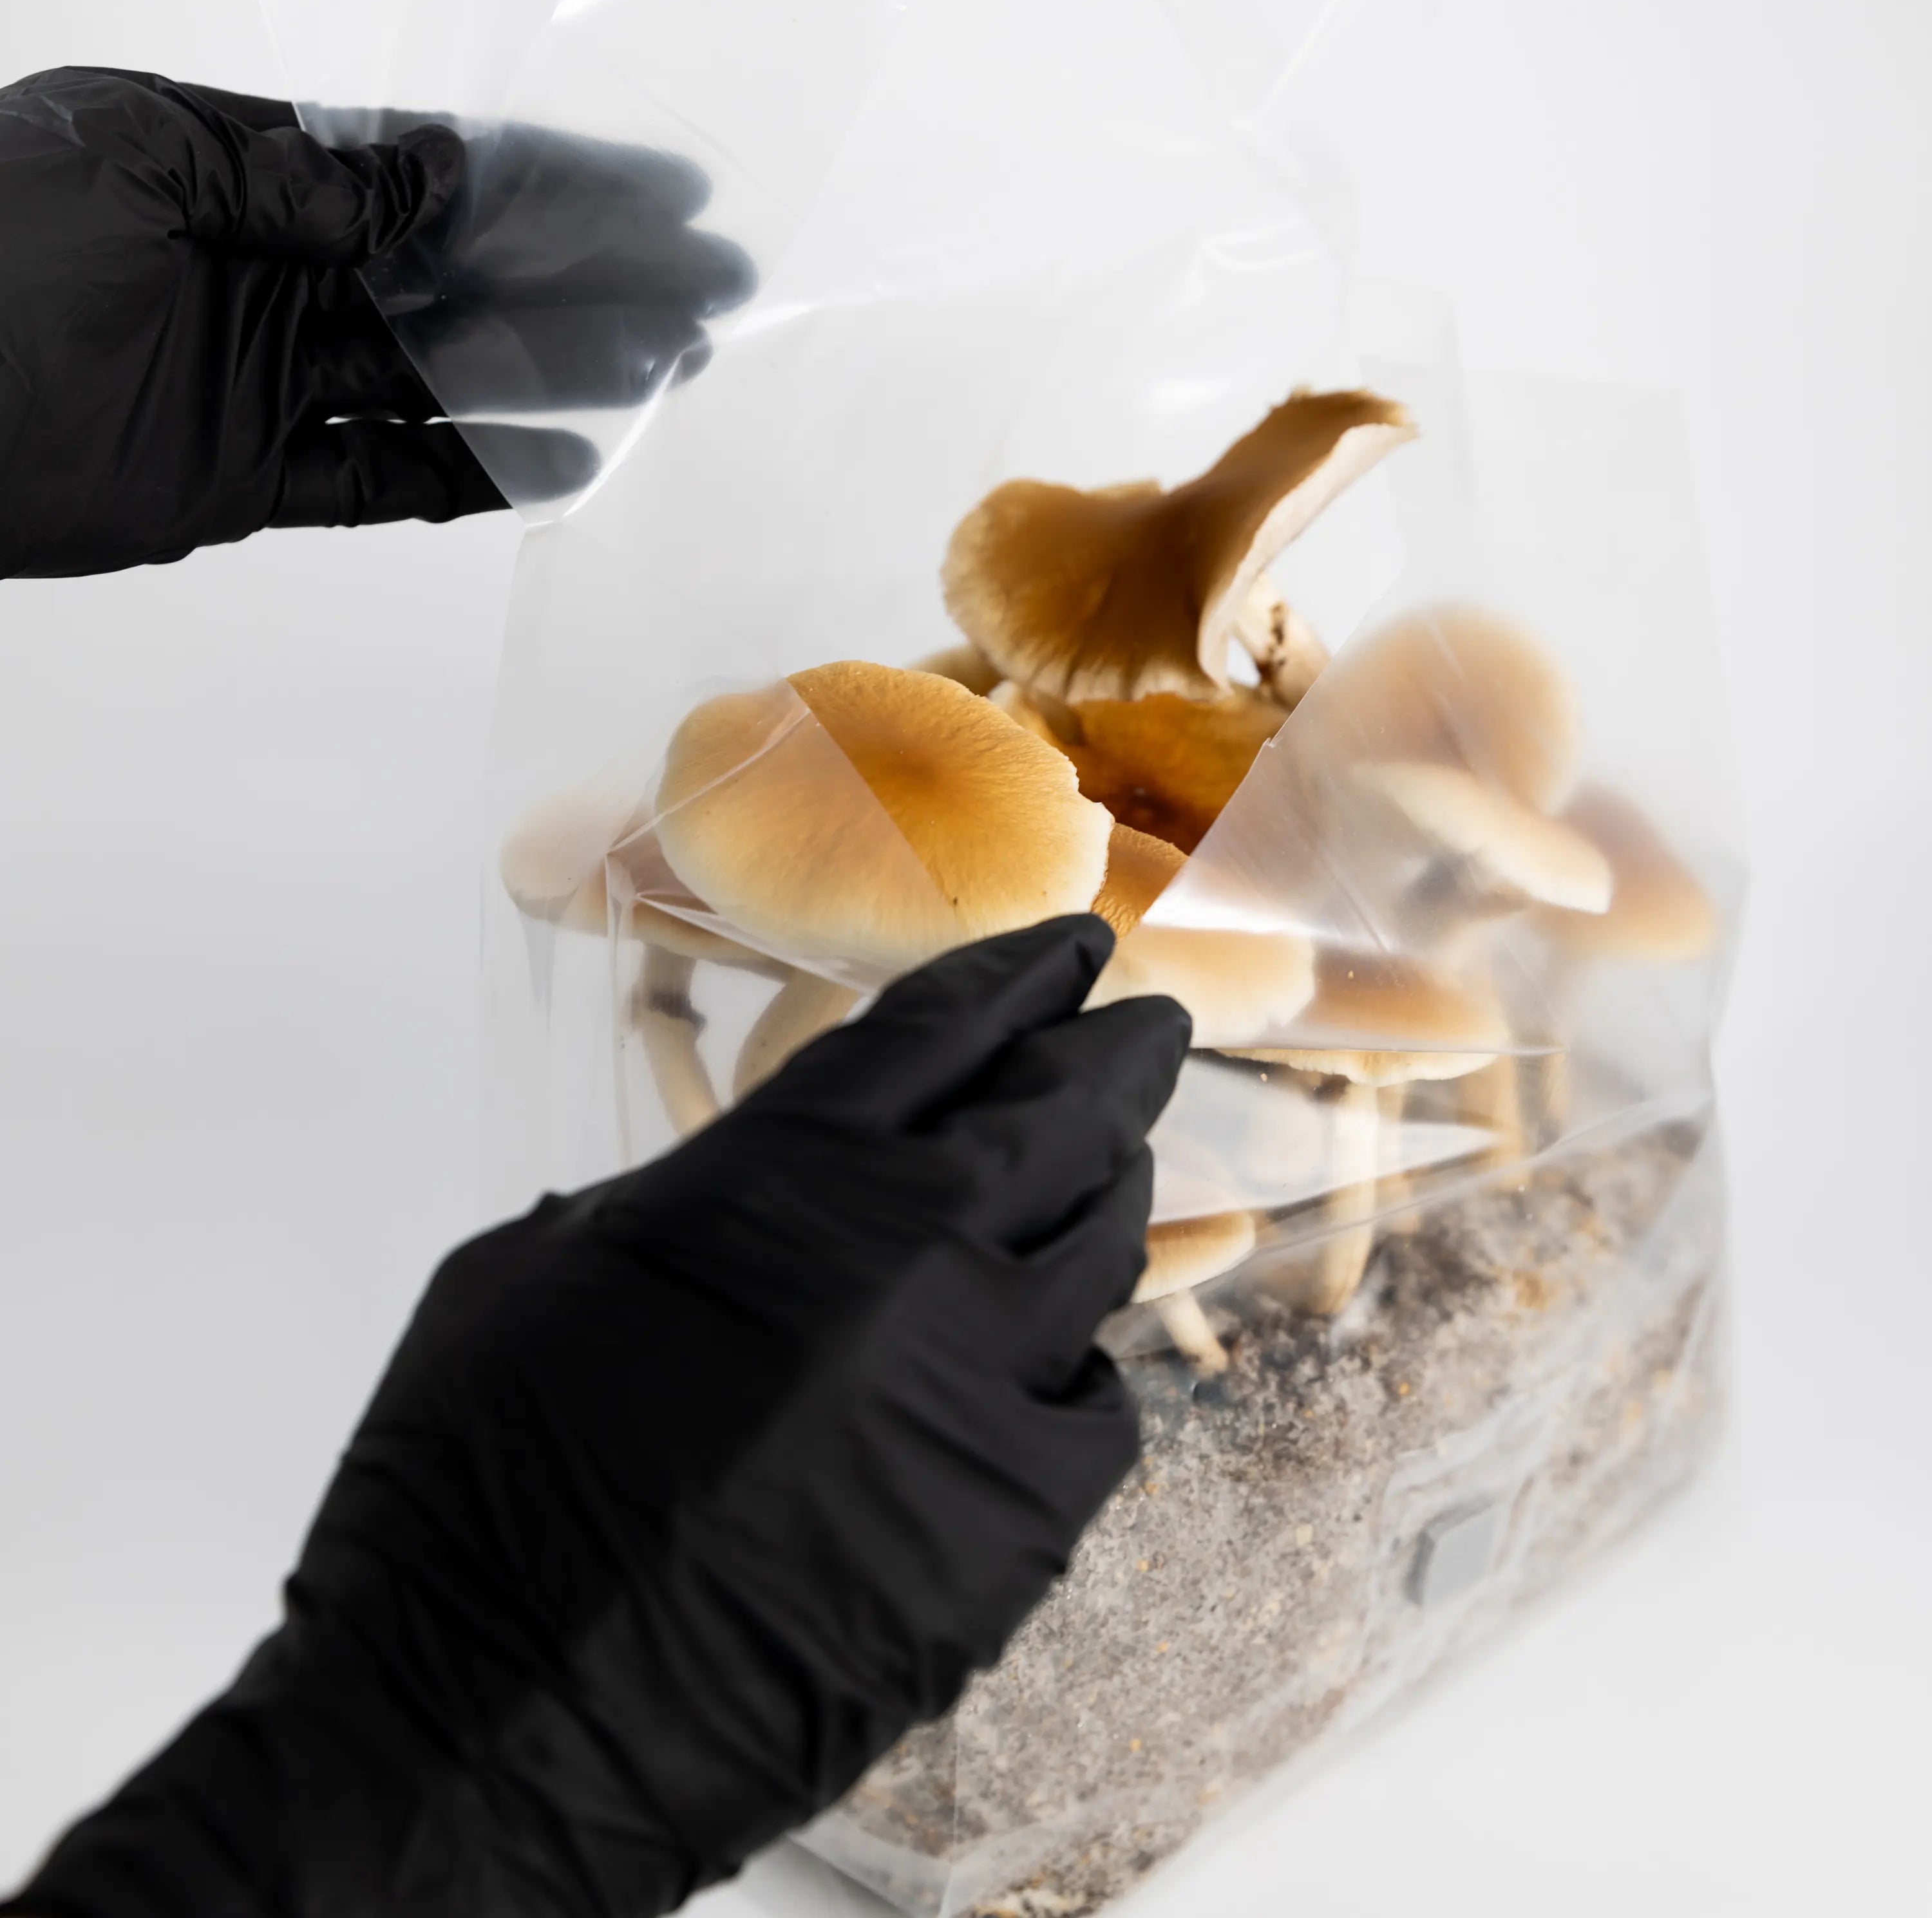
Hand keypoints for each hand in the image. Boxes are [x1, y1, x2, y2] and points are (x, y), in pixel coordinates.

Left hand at [0, 70, 753, 577]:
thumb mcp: (139, 168)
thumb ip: (297, 184)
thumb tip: (435, 179)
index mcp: (238, 174)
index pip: (422, 175)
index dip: (542, 186)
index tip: (650, 196)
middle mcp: (269, 273)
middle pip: (455, 280)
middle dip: (579, 283)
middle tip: (693, 296)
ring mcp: (267, 379)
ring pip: (440, 380)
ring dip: (551, 375)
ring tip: (657, 372)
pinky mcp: (252, 477)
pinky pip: (383, 479)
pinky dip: (466, 476)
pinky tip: (553, 462)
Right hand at [6, 918, 1188, 1917]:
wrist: (493, 1725)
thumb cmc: (475, 1494)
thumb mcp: (544, 1269)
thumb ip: (694, 1195)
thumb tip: (766, 1181)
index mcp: (782, 1172)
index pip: (943, 1024)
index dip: (1018, 974)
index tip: (1071, 948)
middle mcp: (908, 1252)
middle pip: (1064, 1110)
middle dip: (1114, 1053)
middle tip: (1146, 1025)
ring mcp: (978, 1385)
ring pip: (1103, 1245)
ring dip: (1108, 1196)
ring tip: (1105, 1176)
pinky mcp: (1015, 1524)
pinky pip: (1097, 1408)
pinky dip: (1074, 1376)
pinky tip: (1045, 1375)